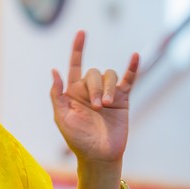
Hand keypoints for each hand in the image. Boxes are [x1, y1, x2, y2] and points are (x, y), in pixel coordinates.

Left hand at [50, 31, 138, 165]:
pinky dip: (132, 68)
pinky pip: (129, 80)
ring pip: (109, 75)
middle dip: (95, 87)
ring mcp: (108, 94)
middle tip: (97, 107)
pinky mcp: (123, 100)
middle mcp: (91, 89)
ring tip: (107, 106)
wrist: (99, 156)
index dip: (78, 48)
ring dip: (108, 87)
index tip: (82, 33)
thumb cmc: (78, 140)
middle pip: (93, 73)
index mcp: (74, 92)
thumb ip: (57, 95)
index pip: (75, 65)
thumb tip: (54, 71)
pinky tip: (135, 56)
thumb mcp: (62, 118)